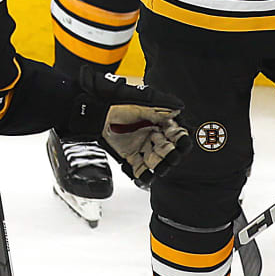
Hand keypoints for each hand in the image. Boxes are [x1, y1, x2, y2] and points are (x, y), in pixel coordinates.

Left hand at [67, 69, 187, 185]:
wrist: (92, 111)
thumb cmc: (114, 101)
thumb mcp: (140, 98)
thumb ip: (161, 102)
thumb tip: (179, 107)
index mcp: (158, 119)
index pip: (176, 132)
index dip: (180, 138)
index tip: (182, 142)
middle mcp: (151, 133)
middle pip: (168, 148)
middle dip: (171, 153)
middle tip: (170, 155)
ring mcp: (140, 145)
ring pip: (156, 161)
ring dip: (160, 165)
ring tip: (160, 166)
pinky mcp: (128, 156)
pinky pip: (140, 170)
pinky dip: (144, 176)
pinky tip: (146, 177)